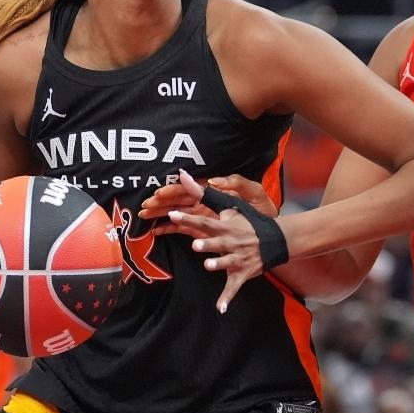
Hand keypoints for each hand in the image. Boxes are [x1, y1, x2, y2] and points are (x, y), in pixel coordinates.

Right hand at [139, 169, 277, 225]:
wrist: (270, 232)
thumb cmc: (262, 210)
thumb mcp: (253, 193)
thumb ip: (236, 184)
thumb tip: (213, 179)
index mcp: (215, 193)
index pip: (189, 190)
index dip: (173, 190)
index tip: (159, 193)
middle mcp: (205, 204)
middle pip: (177, 201)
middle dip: (160, 202)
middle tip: (144, 205)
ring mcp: (202, 218)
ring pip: (176, 214)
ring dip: (159, 214)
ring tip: (143, 215)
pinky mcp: (202, 231)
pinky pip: (181, 229)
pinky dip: (167, 229)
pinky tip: (155, 231)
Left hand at [144, 170, 279, 314]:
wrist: (276, 239)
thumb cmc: (248, 222)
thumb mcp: (230, 207)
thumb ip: (204, 195)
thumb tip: (183, 176)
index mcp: (225, 226)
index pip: (204, 221)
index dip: (188, 219)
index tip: (172, 215)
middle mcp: (231, 242)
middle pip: (216, 242)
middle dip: (207, 244)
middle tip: (196, 244)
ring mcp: (237, 259)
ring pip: (227, 262)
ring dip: (219, 265)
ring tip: (209, 265)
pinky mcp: (242, 274)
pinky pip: (234, 287)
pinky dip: (227, 298)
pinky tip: (220, 308)